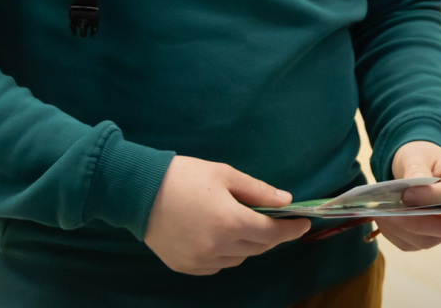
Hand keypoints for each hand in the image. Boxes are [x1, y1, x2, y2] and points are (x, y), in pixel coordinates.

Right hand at [143, 155, 309, 274]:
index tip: (303, 223)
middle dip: (271, 235)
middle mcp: (218, 247)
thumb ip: (258, 191)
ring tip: (243, 224)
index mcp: (230, 222)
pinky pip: (217, 264)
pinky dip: (226, 253)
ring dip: (248, 244)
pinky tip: (220, 236)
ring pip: (238, 258)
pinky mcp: (185, 266)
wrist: (137, 191)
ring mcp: (200, 260)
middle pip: (258, 248)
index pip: (272, 233)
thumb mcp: (225, 175)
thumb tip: (285, 201)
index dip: (291, 229)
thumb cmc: (184, 176)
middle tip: (277, 220)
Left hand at [375, 141, 440, 251]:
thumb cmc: (420, 158)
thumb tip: (411, 192)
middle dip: (415, 221)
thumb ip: (416, 170)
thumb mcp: (417, 156)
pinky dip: (393, 234)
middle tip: (389, 211)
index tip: (405, 194)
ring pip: (426, 241)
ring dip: (400, 229)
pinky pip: (410, 244)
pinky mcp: (428, 238)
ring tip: (381, 213)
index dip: (430, 198)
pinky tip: (383, 218)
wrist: (417, 168)